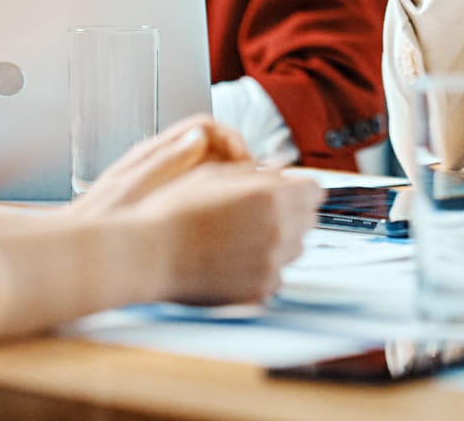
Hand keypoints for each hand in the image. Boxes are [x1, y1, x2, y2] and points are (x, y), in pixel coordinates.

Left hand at [69, 115, 250, 220]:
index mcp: (155, 152)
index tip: (246, 165)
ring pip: (214, 172)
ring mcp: (169, 185)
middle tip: (254, 189)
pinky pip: (206, 197)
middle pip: (216, 148)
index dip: (232, 140)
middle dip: (240, 164)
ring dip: (235, 185)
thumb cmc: (98, 223)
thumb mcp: (132, 190)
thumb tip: (203, 134)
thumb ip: (168, 161)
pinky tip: (231, 225)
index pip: (206, 127)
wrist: (77, 253)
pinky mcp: (172, 208)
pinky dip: (223, 204)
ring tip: (247, 207)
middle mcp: (164, 163)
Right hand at [140, 166, 321, 305]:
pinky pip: (277, 275)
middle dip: (291, 212)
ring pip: (295, 248)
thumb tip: (282, 172)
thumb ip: (257, 174)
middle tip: (258, 213)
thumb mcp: (217, 176)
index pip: (315, 190)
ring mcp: (271, 263)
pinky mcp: (260, 290)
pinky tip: (235, 259)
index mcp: (272, 196)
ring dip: (279, 240)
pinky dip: (264, 268)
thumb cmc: (176, 211)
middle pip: (308, 219)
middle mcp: (279, 230)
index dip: (299, 188)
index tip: (287, 191)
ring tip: (242, 236)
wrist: (148, 255)